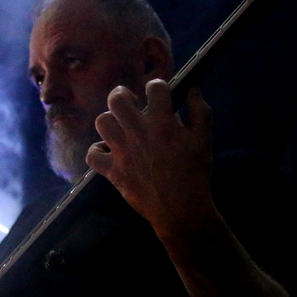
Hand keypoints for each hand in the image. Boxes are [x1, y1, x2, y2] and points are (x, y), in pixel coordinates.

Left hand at [86, 80, 217, 238]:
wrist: (180, 210)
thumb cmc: (194, 174)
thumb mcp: (203, 140)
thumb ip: (200, 111)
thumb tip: (193, 89)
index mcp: (162, 124)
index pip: (154, 88)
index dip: (157, 86)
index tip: (160, 93)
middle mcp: (138, 134)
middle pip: (117, 100)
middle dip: (123, 94)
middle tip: (131, 101)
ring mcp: (121, 153)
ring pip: (102, 122)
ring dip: (111, 120)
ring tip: (121, 126)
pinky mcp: (112, 171)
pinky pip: (92, 155)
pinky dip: (98, 150)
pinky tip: (109, 150)